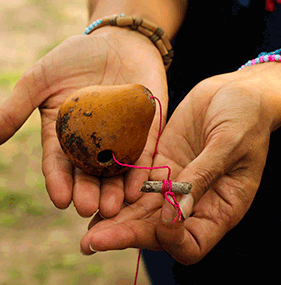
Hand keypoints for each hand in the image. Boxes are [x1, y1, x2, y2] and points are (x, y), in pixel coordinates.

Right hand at [0, 27, 167, 217]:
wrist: (117, 38)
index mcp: (60, 135)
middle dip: (86, 193)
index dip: (58, 181)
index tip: (60, 198)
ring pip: (114, 172)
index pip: (57, 163)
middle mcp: (89, 144)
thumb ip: (10, 112)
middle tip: (86, 208)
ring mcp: (119, 139)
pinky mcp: (147, 131)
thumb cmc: (74, 57)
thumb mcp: (37, 81)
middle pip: (86, 174)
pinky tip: (137, 188)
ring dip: (113, 192)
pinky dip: (139, 172)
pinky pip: (144, 155)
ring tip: (112, 206)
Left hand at [80, 63, 279, 263]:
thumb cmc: (246, 115)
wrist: (235, 90)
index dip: (173, 239)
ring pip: (138, 212)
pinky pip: (131, 184)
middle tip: (94, 241)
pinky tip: (91, 195)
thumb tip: (177, 210)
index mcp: (220, 208)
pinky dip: (112, 193)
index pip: (192, 242)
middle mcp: (191, 203)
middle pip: (155, 231)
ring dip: (113, 221)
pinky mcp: (156, 165)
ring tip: (85, 232)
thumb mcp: (229, 143)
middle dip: (126, 236)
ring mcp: (171, 185)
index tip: (159, 222)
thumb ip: (204, 175)